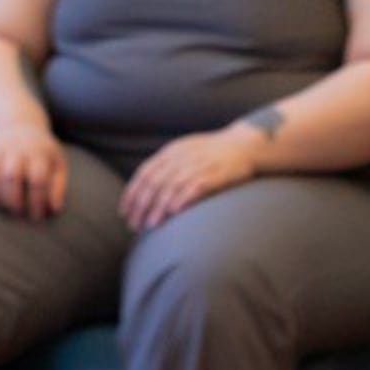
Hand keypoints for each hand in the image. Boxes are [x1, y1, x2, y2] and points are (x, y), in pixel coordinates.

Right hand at [0, 124, 66, 219]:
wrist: (18, 125)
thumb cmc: (41, 153)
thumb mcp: (56, 163)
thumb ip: (58, 186)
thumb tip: (53, 209)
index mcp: (38, 153)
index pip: (37, 180)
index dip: (37, 201)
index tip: (36, 217)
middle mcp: (17, 148)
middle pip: (11, 176)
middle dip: (13, 199)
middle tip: (18, 213)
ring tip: (1, 206)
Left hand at [119, 128, 260, 230]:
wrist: (246, 144)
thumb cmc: (212, 153)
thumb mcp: (184, 152)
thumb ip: (166, 166)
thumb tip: (145, 189)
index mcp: (170, 152)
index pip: (144, 174)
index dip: (132, 193)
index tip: (124, 212)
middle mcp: (181, 157)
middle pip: (154, 182)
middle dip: (141, 205)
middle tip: (133, 224)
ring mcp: (199, 165)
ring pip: (171, 187)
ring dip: (158, 207)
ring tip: (150, 224)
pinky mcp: (216, 174)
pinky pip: (195, 186)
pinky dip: (182, 198)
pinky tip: (173, 212)